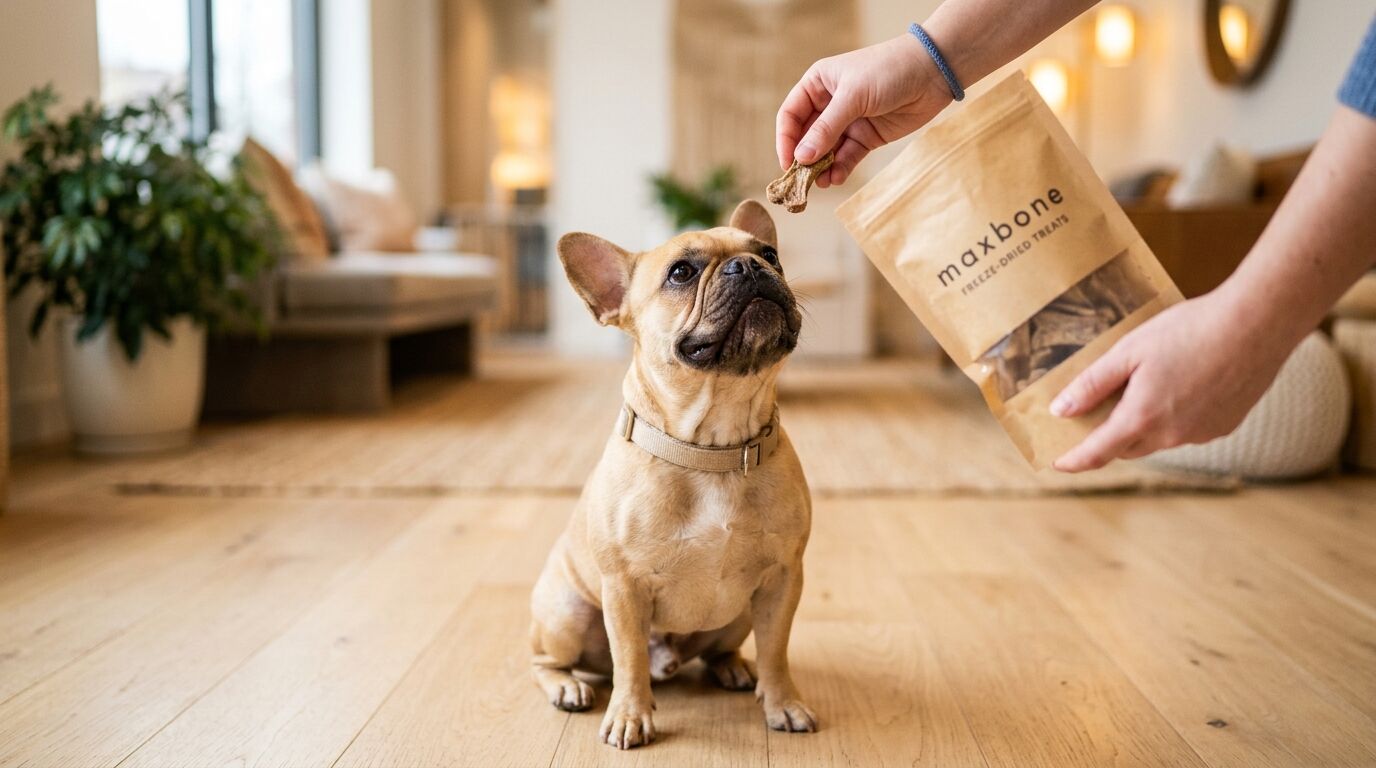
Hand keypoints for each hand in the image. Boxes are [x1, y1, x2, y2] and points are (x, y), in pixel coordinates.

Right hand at [776, 35, 950, 187]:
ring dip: (821, 168)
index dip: (786, 139)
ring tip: (820, 183)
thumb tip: (802, 157)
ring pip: (826, 150)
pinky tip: (836, 178)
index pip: (791, 115)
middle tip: (800, 181)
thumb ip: (826, 129)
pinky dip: (840, 169)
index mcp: (818, 84)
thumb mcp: (853, 97)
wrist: (933, 72)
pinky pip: (847, 157)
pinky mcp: (867, 137)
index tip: (787, 162)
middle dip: (803, 159)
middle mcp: (829, 103)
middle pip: (806, 137)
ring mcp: (848, 122)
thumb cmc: (888, 71)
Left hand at [1050, 292, 1296, 471]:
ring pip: (1159, 440)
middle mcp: (1172, 435)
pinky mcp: (1225, 425)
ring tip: (1137, 396)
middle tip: (1091, 423)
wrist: (1257, 324)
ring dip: (1142, 427)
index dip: (1074, 460)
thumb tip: (1060, 411)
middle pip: (1127, 447)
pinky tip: (1178, 389)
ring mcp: (1202, 433)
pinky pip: (1187, 431)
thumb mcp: (1129, 352)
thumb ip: (1092, 384)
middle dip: (1107, 440)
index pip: (1098, 452)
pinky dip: (1173, 419)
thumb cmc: (1188, 331)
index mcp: (1143, 417)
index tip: (1058, 463)